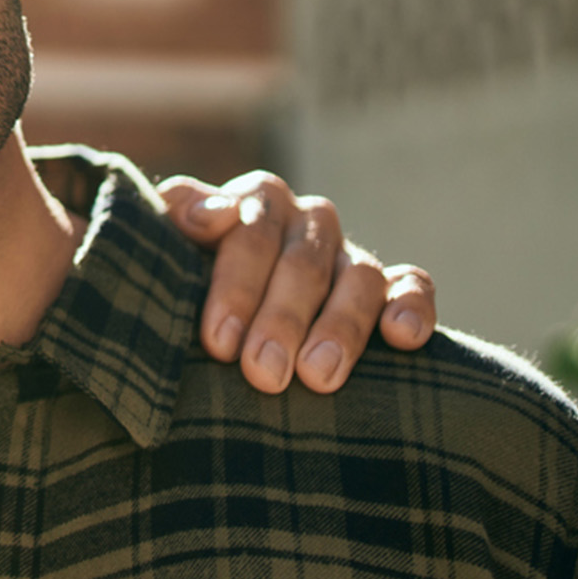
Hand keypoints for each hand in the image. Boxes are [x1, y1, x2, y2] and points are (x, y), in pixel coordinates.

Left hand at [159, 171, 436, 394]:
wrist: (216, 314)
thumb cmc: (180, 277)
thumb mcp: (165, 245)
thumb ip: (174, 218)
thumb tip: (212, 215)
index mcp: (257, 201)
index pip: (252, 231)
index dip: (236, 285)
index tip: (218, 341)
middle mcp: (308, 222)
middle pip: (303, 262)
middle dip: (281, 319)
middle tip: (262, 373)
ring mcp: (351, 254)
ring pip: (360, 277)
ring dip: (341, 327)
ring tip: (317, 377)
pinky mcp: (390, 287)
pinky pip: (413, 286)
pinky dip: (413, 307)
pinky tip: (402, 339)